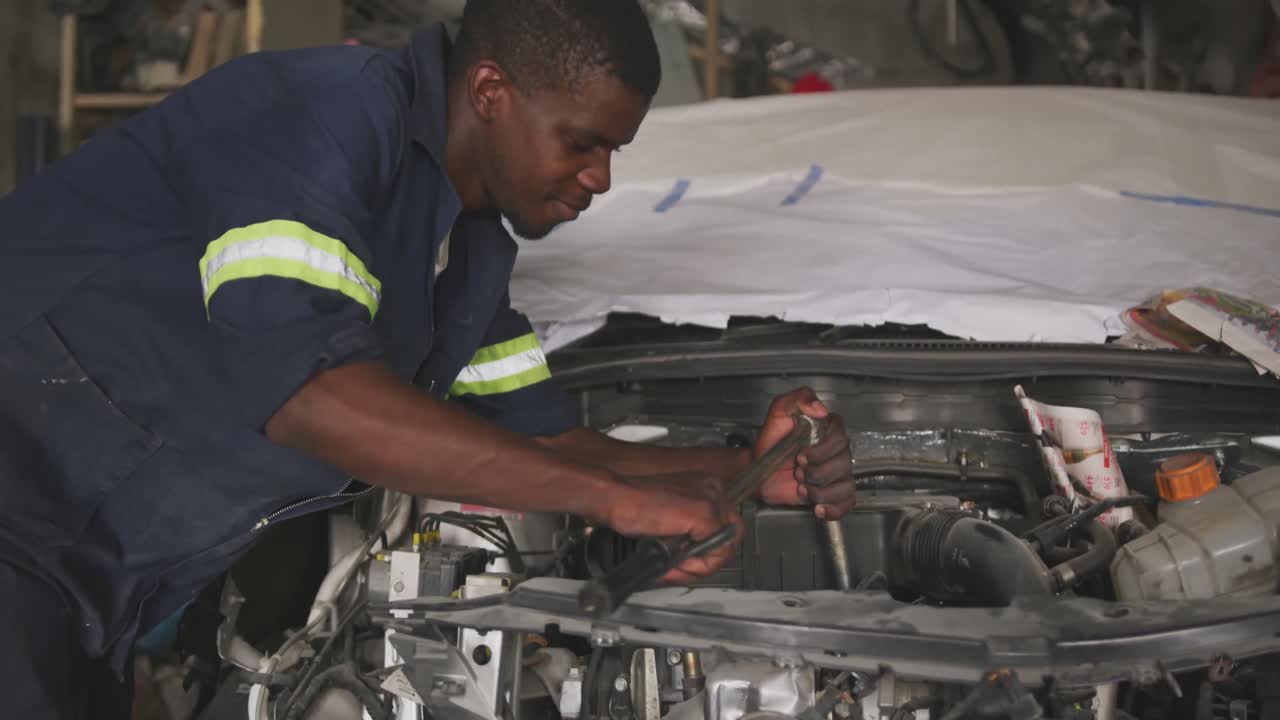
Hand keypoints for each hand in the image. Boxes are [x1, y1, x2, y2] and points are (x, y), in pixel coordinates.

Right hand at [604, 471, 742, 583]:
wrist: (616, 497)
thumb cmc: (631, 504)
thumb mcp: (670, 517)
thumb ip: (689, 530)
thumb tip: (700, 553)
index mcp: (705, 487)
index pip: (724, 525)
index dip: (707, 550)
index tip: (685, 560)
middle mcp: (713, 489)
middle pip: (730, 537)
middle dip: (707, 561)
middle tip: (682, 569)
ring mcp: (711, 501)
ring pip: (725, 548)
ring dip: (700, 567)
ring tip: (675, 568)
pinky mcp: (705, 515)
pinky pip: (716, 552)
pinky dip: (696, 567)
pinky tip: (674, 565)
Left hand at [755, 387, 854, 518]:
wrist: (759, 468)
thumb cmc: (770, 441)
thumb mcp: (778, 412)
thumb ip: (798, 399)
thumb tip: (820, 409)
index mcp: (827, 430)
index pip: (840, 437)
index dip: (822, 450)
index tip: (801, 456)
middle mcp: (836, 451)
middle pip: (844, 463)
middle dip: (817, 472)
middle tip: (798, 471)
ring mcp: (836, 473)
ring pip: (845, 485)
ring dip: (820, 491)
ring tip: (802, 487)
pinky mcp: (832, 493)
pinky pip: (846, 502)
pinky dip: (833, 508)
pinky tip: (818, 508)